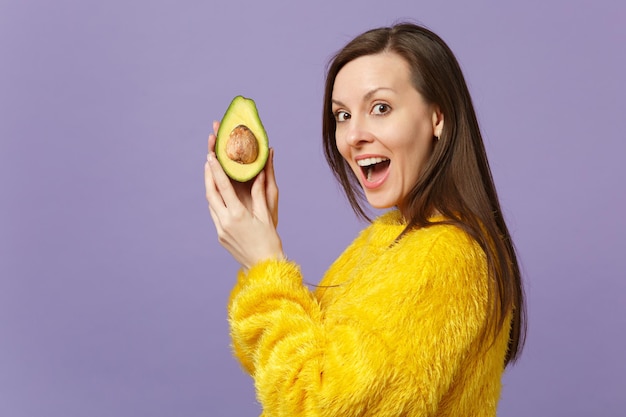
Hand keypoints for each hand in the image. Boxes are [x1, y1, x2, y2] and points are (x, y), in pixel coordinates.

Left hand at [205, 121, 283, 270]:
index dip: (216, 170)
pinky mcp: (220, 237)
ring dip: (210, 189)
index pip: (223, 187)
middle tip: (208, 160)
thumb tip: (259, 173)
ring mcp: (220, 230)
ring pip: (211, 204)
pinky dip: (215, 202)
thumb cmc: (269, 241)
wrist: (264, 266)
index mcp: (237, 215)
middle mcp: (225, 222)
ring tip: (212, 175)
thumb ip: (259, 193)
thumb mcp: (266, 215)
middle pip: (211, 193)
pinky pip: (215, 215)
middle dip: (208, 176)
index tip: (211, 156)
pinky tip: (220, 196)